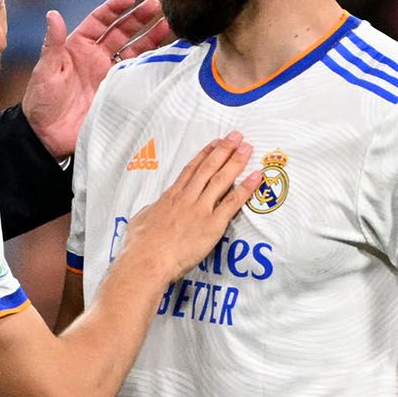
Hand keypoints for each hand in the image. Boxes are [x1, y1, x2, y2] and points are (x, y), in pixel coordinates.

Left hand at [22, 0, 171, 158]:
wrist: (48, 136)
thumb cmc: (41, 101)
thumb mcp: (45, 71)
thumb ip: (53, 44)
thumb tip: (52, 14)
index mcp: (78, 47)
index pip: (99, 21)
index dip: (114, 8)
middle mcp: (96, 57)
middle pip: (122, 33)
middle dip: (139, 19)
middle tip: (157, 6)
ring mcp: (109, 75)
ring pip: (134, 51)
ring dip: (150, 39)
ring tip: (168, 26)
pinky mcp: (118, 93)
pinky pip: (137, 76)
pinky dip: (151, 66)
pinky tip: (166, 57)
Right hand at [118, 132, 260, 281]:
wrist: (148, 260)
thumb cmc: (141, 245)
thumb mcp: (141, 220)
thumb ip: (151, 210)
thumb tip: (152, 209)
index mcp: (170, 196)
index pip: (191, 169)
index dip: (205, 154)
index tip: (215, 143)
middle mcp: (187, 198)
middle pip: (208, 168)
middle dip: (224, 150)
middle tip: (236, 136)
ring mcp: (200, 209)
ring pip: (221, 179)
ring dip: (236, 162)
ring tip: (247, 148)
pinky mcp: (212, 224)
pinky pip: (232, 203)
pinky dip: (246, 188)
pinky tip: (256, 177)